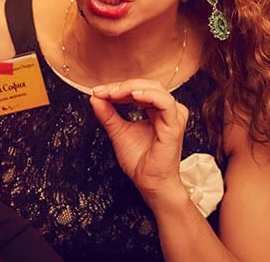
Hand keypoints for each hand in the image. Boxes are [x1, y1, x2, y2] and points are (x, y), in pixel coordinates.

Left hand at [90, 79, 188, 207]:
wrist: (150, 184)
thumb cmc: (140, 162)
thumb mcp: (118, 132)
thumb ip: (108, 114)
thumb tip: (95, 97)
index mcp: (157, 110)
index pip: (139, 89)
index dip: (117, 88)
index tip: (98, 91)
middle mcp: (168, 110)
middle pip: (147, 85)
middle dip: (122, 86)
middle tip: (102, 91)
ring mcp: (174, 116)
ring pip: (156, 89)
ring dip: (132, 88)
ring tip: (113, 93)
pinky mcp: (174, 125)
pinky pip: (164, 103)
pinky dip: (148, 95)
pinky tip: (133, 95)